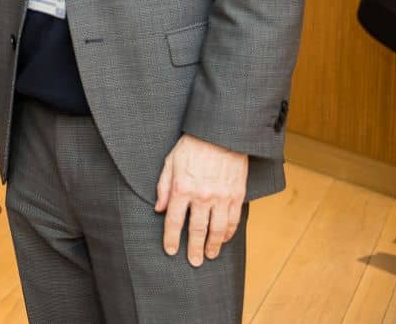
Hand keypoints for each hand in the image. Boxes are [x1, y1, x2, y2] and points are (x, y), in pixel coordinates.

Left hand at [155, 133, 247, 265]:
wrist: (221, 134)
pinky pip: (233, 220)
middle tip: (194, 262)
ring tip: (210, 255)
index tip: (171, 250)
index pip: (175, 221)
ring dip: (213, 246)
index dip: (171, 238)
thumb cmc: (192, 145)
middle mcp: (201, 196)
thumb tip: (159, 209)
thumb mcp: (170, 162)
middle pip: (197, 230)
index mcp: (182, 188)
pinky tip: (224, 239)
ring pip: (217, 229)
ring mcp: (221, 197)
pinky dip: (228, 233)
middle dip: (194, 249)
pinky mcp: (236, 195)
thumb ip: (163, 187)